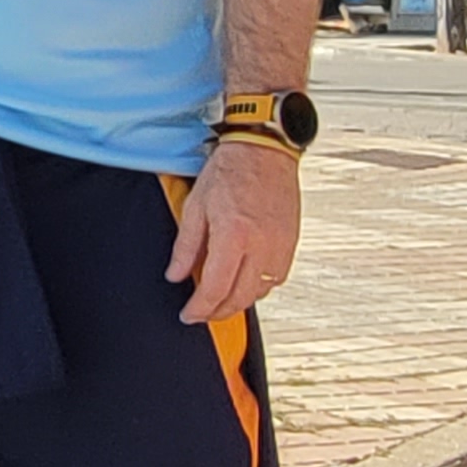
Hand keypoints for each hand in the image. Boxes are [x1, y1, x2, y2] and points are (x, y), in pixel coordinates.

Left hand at [168, 138, 298, 324]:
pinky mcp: (291, 243)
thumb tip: (175, 275)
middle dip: (217, 312)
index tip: (188, 315)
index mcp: (234, 237)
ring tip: (219, 299)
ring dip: (238, 301)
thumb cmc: (228, 172)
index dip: (199, 308)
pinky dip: (257, 287)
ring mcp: (280, 246)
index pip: (215, 289)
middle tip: (201, 313)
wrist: (264, 151)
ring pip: (259, 292)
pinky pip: (276, 278)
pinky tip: (243, 281)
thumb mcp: (195, 206)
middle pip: (239, 298)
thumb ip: (186, 246)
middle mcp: (261, 246)